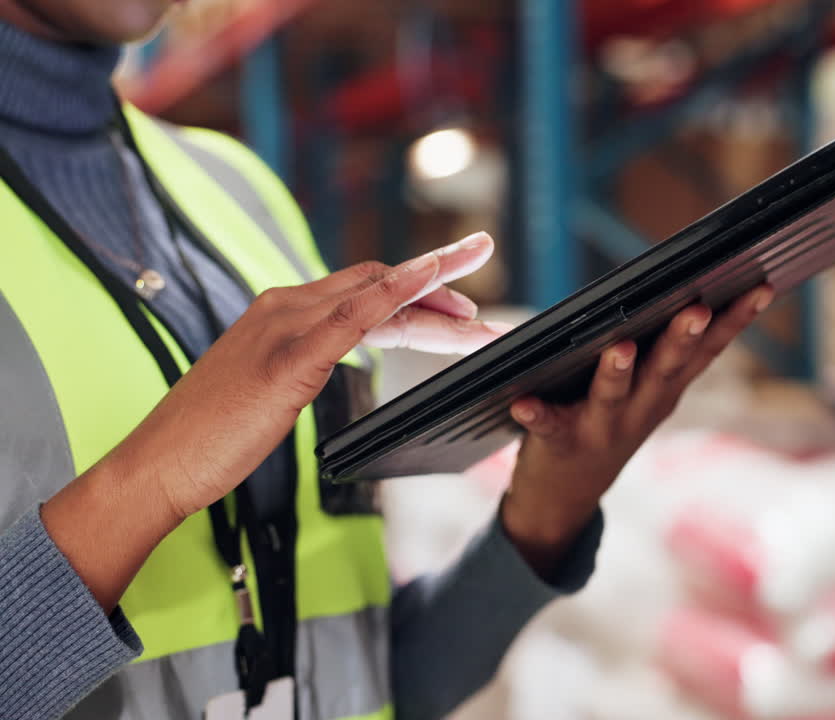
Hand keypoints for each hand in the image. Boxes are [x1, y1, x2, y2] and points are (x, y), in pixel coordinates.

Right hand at [42, 232, 504, 608]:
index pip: (364, 289)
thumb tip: (329, 360)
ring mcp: (285, 327)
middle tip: (482, 275)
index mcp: (283, 312)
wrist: (160, 464)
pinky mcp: (287, 358)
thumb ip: (300, 364)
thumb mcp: (267, 389)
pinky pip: (352, 316)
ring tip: (481, 316)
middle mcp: (286, 306)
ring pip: (377, 296)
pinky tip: (427, 284)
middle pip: (380, 282)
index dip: (416, 288)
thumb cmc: (211, 436)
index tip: (456, 293)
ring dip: (437, 297)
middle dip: (439, 279)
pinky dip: (394, 295)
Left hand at [500, 285, 774, 574]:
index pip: (708, 349)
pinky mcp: (560, 442)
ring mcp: (603, 428)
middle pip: (667, 368)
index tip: (761, 287)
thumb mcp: (650, 392)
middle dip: (684, 339)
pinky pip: (548, 426)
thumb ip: (669, 352)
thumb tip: (695, 291)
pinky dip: (537, 415)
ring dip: (618, 372)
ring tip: (622, 347)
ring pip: (613, 395)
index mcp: (666, 389)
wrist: (565, 498)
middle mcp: (642, 408)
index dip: (736, 320)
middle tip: (698, 309)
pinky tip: (523, 403)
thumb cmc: (610, 423)